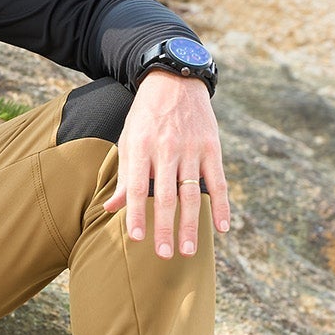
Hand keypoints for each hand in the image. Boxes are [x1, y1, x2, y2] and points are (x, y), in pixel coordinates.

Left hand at [104, 71, 231, 256]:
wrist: (176, 79)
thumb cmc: (146, 116)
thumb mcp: (129, 139)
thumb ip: (125, 176)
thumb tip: (111, 208)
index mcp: (141, 147)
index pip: (138, 187)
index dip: (137, 214)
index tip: (137, 238)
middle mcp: (166, 149)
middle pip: (166, 196)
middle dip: (165, 227)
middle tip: (165, 255)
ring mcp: (192, 149)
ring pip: (192, 193)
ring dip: (191, 224)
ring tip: (188, 250)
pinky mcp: (212, 147)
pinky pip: (218, 181)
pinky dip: (221, 205)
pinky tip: (223, 227)